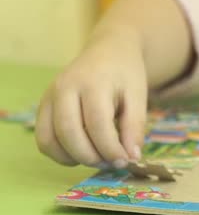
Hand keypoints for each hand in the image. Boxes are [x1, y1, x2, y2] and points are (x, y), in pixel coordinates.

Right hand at [35, 29, 147, 167]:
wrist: (109, 51)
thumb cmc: (126, 74)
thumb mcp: (138, 96)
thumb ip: (134, 127)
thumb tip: (131, 158)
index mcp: (93, 82)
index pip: (96, 123)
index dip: (110, 148)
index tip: (125, 161)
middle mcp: (65, 87)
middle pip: (69, 132)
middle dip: (91, 156)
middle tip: (112, 163)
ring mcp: (49, 96)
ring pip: (50, 139)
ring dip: (74, 158)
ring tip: (99, 158)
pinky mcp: (43, 106)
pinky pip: (43, 139)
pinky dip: (60, 154)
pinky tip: (82, 153)